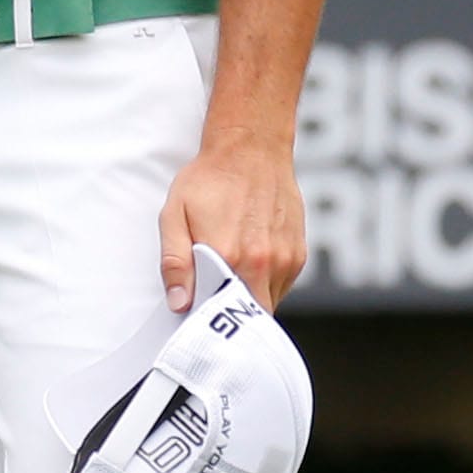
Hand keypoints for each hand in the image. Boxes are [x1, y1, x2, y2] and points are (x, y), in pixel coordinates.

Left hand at [159, 138, 305, 309]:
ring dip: (247, 300)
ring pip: (266, 304)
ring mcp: (283, 260)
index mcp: (227, 256)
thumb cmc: (209, 180)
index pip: (219, 315)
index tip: (196, 322)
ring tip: (229, 277)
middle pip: (248, 317)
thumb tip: (179, 304)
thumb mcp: (174, 215)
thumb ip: (175, 263)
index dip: (208, 323)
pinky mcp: (298, 255)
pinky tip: (248, 264)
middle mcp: (261, 263)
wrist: (252, 150)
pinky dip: (263, 285)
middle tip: (211, 307)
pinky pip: (280, 287)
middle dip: (230, 318)